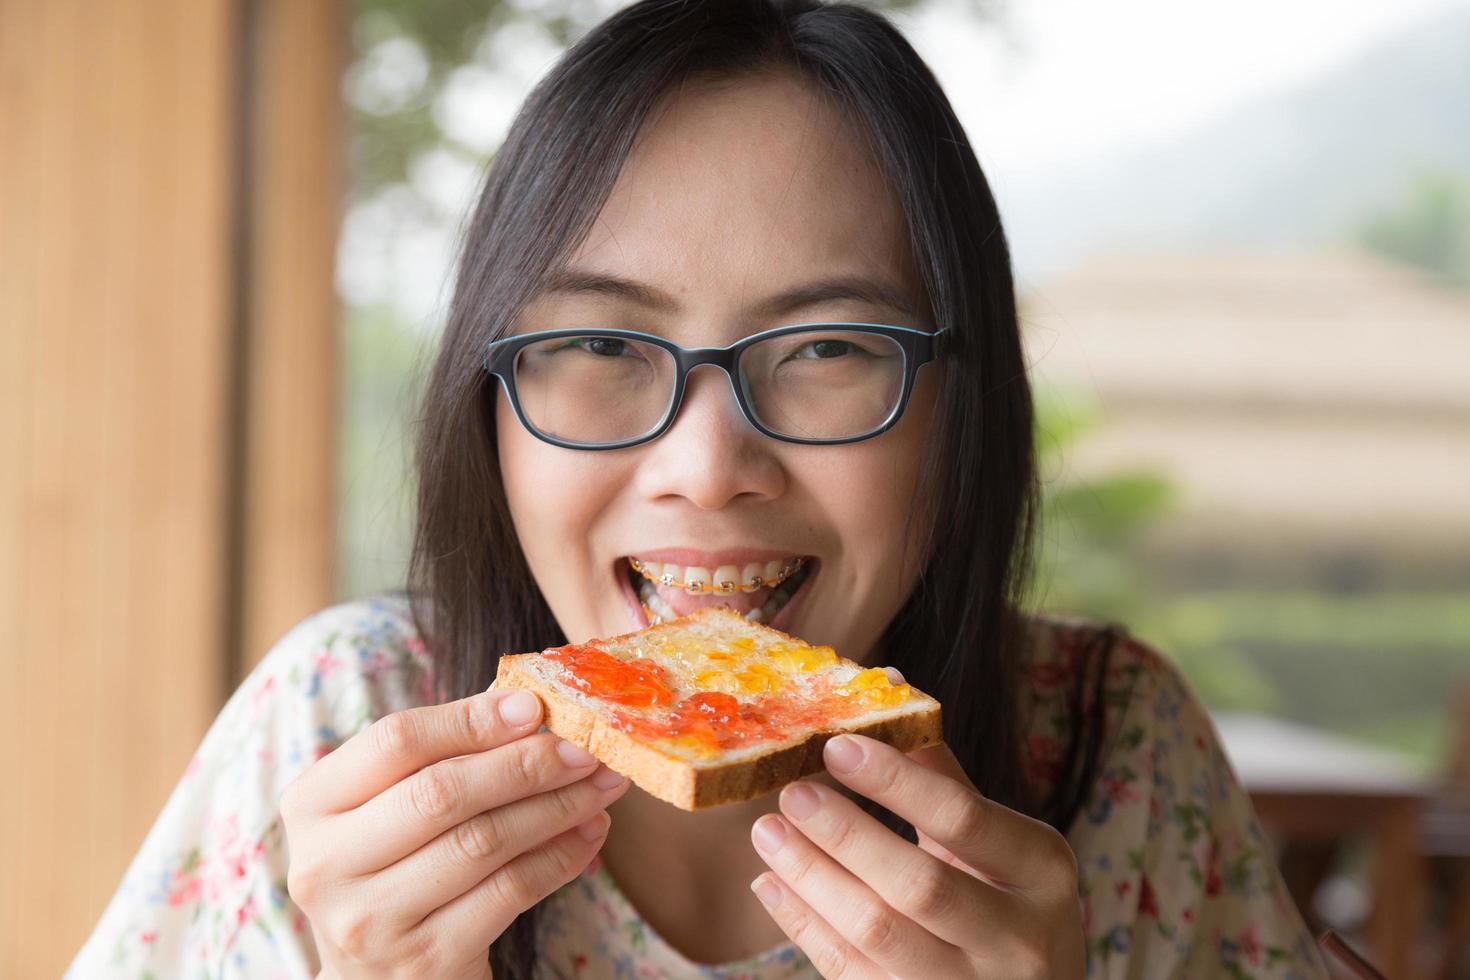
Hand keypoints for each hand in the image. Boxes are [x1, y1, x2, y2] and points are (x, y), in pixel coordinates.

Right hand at [280, 685, 630, 978]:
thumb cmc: (395, 868)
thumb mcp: (392, 808)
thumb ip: (443, 755)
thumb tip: (528, 704)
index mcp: (312, 804)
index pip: (396, 741)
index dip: (471, 719)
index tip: (535, 706)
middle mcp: (325, 864)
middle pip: (441, 792)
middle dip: (526, 764)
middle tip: (585, 749)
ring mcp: (371, 920)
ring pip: (483, 841)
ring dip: (556, 807)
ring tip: (601, 785)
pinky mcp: (424, 962)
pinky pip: (510, 892)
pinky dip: (560, 856)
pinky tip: (589, 833)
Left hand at [749, 733, 1083, 978]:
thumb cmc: (1009, 903)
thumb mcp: (1002, 844)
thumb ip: (943, 778)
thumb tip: (887, 686)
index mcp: (1042, 872)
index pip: (963, 817)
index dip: (895, 781)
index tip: (835, 747)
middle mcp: (1018, 939)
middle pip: (919, 884)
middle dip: (845, 833)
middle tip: (791, 793)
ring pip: (877, 935)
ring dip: (812, 878)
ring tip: (767, 832)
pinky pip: (852, 973)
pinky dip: (805, 926)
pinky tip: (772, 883)